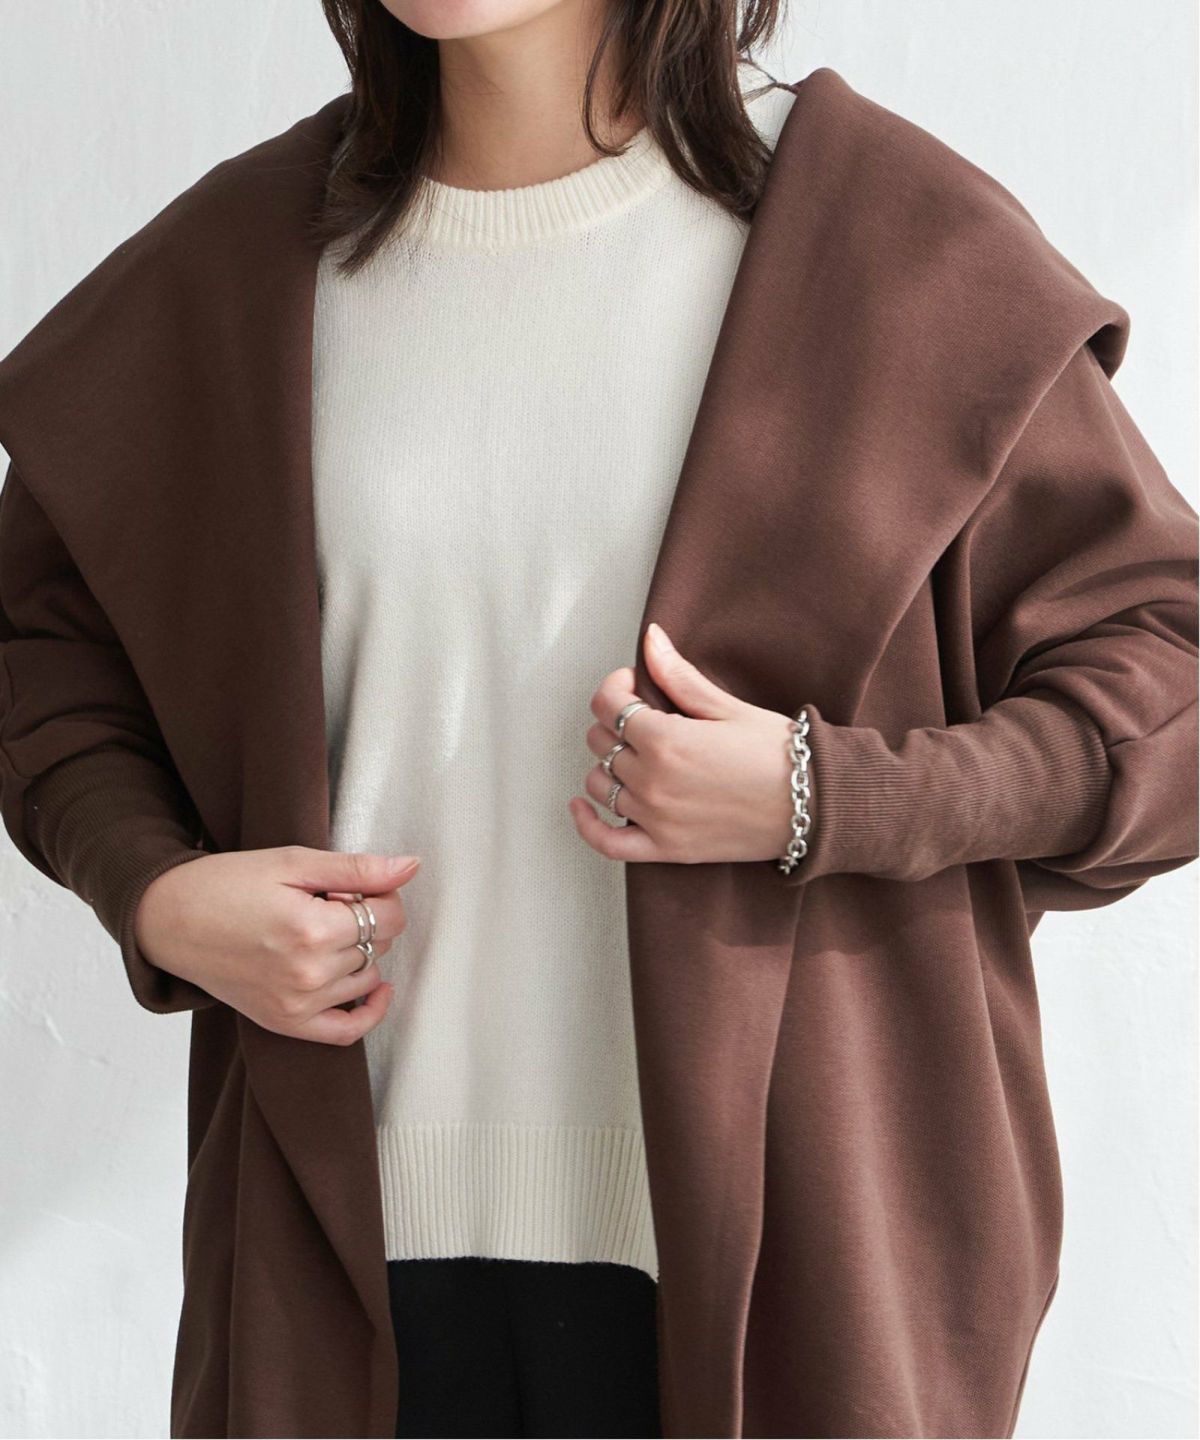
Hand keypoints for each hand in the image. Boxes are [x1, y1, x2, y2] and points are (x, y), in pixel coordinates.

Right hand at [133, 846, 420, 1043]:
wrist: (170, 919)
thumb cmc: (227, 884)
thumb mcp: (293, 862)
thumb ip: (357, 869)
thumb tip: (410, 868)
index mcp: (312, 930)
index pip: (389, 916)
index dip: (382, 894)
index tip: (356, 885)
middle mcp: (308, 974)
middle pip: (380, 945)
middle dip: (368, 919)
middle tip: (330, 902)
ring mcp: (297, 1005)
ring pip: (368, 978)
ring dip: (362, 953)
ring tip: (325, 930)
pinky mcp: (285, 1023)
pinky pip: (346, 1032)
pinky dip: (368, 1012)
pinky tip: (375, 987)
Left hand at [569, 622, 798, 864]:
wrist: (815, 807)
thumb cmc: (779, 753)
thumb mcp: (728, 708)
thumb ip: (679, 677)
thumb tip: (650, 639)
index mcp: (666, 740)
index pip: (608, 706)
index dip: (614, 687)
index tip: (632, 683)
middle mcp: (652, 782)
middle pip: (601, 743)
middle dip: (615, 724)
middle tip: (641, 718)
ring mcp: (656, 819)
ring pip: (600, 785)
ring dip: (608, 766)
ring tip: (634, 755)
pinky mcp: (666, 850)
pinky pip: (607, 842)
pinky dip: (588, 825)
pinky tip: (582, 805)